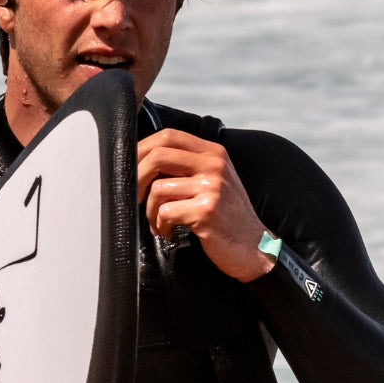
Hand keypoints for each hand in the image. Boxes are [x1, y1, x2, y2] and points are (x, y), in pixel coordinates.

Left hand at [137, 129, 274, 282]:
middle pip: (158, 156)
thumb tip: (141, 160)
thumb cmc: (225, 215)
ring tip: (159, 222)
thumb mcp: (212, 181)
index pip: (168, 136)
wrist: (253, 246)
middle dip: (137, 178)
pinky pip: (165, 212)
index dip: (142, 148)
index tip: (130, 166)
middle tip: (136, 197)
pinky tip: (169, 232)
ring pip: (158, 188)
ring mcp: (212, 186)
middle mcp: (214, 164)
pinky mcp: (207, 209)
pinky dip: (160, 225)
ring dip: (150, 211)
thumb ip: (186, 166)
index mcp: (213, 153)